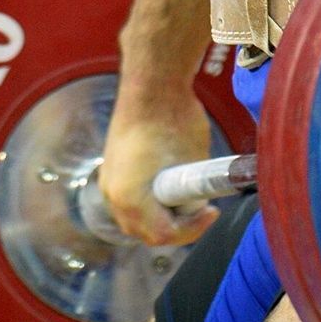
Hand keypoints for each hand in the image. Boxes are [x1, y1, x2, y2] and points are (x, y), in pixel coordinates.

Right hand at [99, 86, 219, 246]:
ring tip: (186, 202)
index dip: (193, 229)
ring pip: (135, 221)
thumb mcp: (195, 165)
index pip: (165, 235)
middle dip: (177, 227)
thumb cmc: (176, 120)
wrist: (152, 86)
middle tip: (201, 212)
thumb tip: (198, 205)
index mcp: (133, 198)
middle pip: (146, 233)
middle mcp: (113, 196)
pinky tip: (169, 190)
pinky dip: (149, 205)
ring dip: (161, 218)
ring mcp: (108, 184)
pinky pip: (129, 203)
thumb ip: (194, 194)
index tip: (212, 212)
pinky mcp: (110, 173)